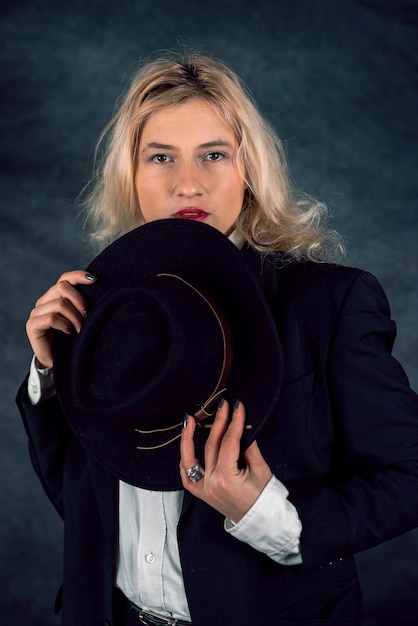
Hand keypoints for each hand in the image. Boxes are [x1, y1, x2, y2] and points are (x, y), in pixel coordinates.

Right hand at [26, 270, 95, 368]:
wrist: (58, 362)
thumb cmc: (72, 340)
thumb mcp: (80, 319)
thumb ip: (83, 305)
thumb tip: (98, 291)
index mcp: (54, 297)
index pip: (65, 278)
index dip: (78, 276)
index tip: (95, 279)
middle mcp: (43, 301)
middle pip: (62, 287)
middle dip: (80, 301)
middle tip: (88, 317)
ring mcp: (36, 312)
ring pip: (59, 303)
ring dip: (75, 317)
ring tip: (81, 329)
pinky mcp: (32, 325)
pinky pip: (52, 318)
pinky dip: (64, 324)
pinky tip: (69, 332)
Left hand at [180, 399, 271, 522]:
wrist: (260, 521)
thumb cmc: (264, 498)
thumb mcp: (261, 470)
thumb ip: (250, 447)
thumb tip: (242, 426)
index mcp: (226, 478)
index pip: (229, 442)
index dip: (234, 422)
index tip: (238, 407)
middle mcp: (210, 483)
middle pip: (212, 445)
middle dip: (218, 422)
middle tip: (223, 405)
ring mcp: (202, 489)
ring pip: (191, 458)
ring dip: (189, 437)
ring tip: (191, 419)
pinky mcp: (200, 493)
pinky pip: (186, 474)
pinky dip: (185, 458)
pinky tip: (187, 443)